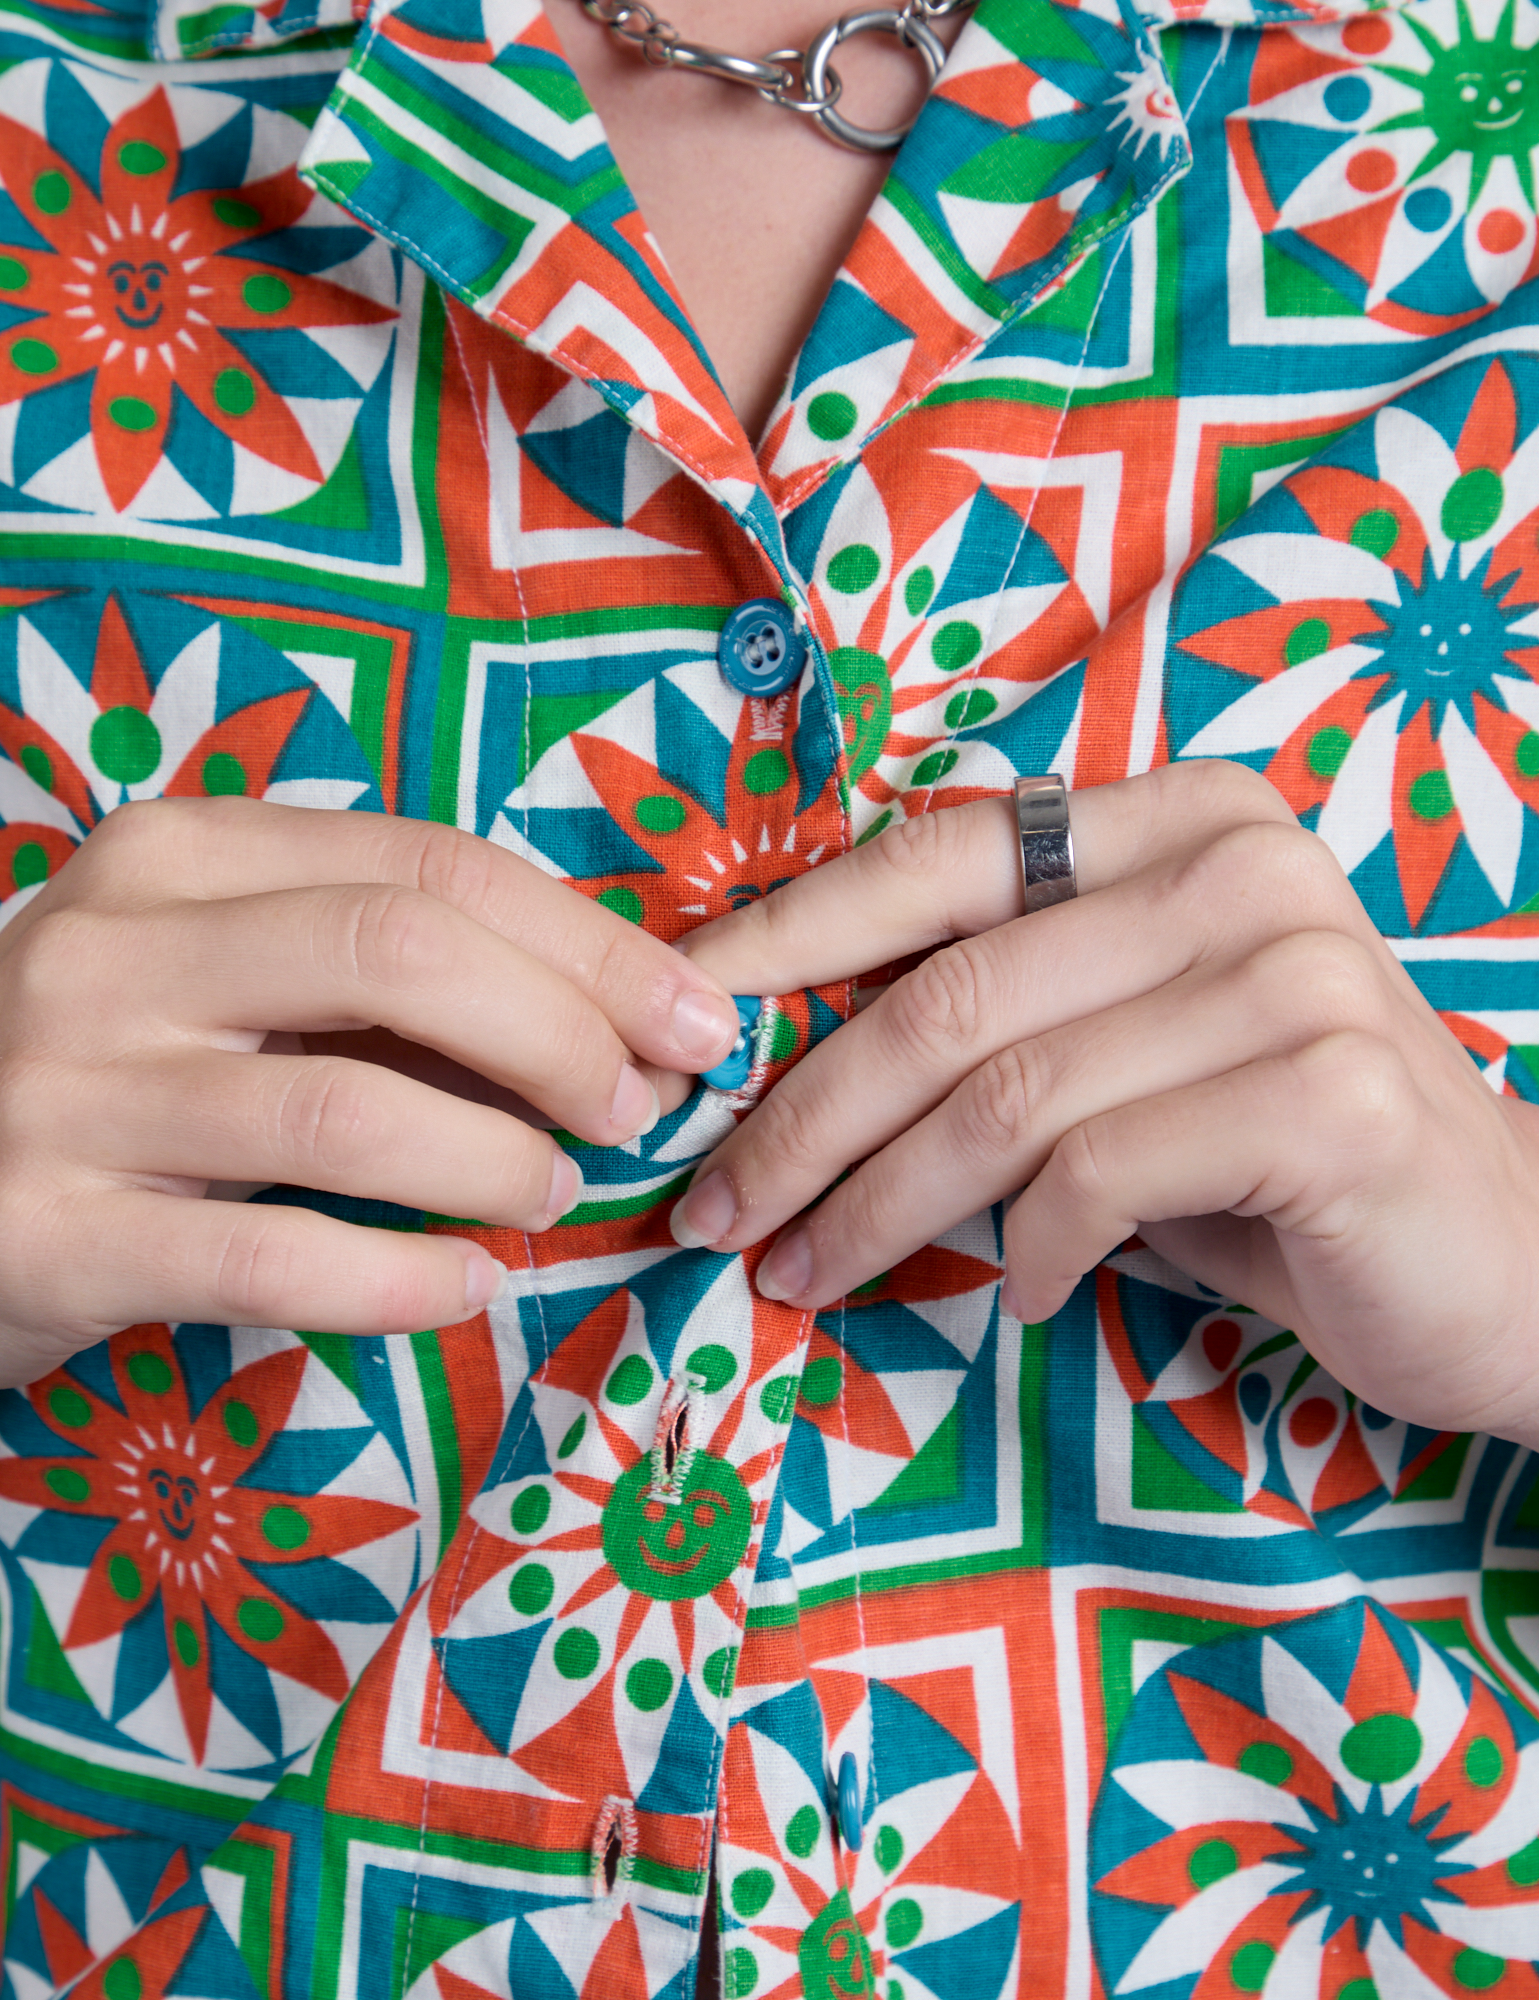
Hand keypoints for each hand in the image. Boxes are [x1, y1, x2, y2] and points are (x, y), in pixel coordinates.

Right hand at [0, 797, 740, 1384]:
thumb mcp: (230, 975)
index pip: (431, 866)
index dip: (590, 945)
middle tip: (641, 1110)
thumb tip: (615, 1021)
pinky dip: (401, 1280)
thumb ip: (384, 973)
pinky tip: (467, 1290)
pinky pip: (272, 1257)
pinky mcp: (53, 1237)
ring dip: (498, 1162)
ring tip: (553, 1194)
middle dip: (566, 1035)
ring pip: (348, 1108)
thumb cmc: (119, 1066)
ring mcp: (69, 1091)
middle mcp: (115, 949)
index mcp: (180, 855)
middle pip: (401, 956)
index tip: (694, 1018)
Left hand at [667, 762, 1538, 1444]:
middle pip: (947, 996)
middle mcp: (1242, 865)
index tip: (682, 1028)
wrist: (1509, 1264)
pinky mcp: (1330, 1097)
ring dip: (876, 1207)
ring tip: (809, 1274)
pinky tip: (1028, 1293)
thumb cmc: (1285, 1164)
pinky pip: (1097, 1178)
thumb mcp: (1133, 1059)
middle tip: (713, 1210)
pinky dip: (1030, 1252)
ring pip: (1001, 1097)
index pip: (937, 858)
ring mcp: (1295, 972)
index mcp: (1184, 819)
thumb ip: (1006, 1019)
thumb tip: (774, 1051)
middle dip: (798, 1118)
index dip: (786, 938)